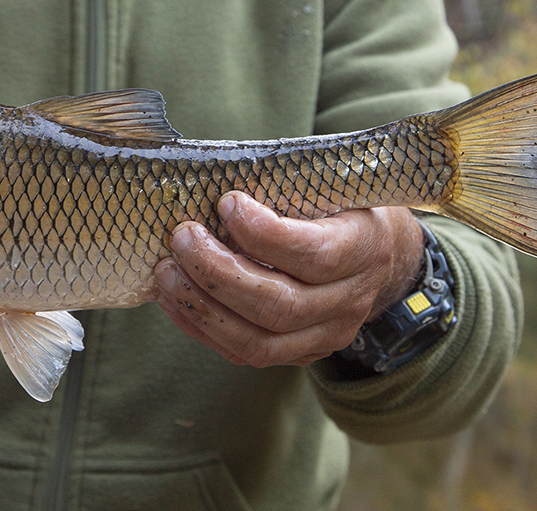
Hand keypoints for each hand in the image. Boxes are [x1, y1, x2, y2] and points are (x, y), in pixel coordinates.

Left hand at [155, 191, 423, 366]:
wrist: (370, 253)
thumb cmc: (335, 206)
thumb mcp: (326, 185)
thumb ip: (282, 187)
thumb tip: (209, 180)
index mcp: (365, 248)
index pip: (317, 255)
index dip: (265, 234)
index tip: (227, 202)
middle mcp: (350, 301)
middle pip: (281, 305)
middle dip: (218, 273)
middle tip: (181, 238)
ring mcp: (325, 336)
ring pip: (258, 342)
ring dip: (201, 307)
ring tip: (166, 272)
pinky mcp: (297, 355)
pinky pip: (243, 354)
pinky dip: (200, 327)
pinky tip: (173, 297)